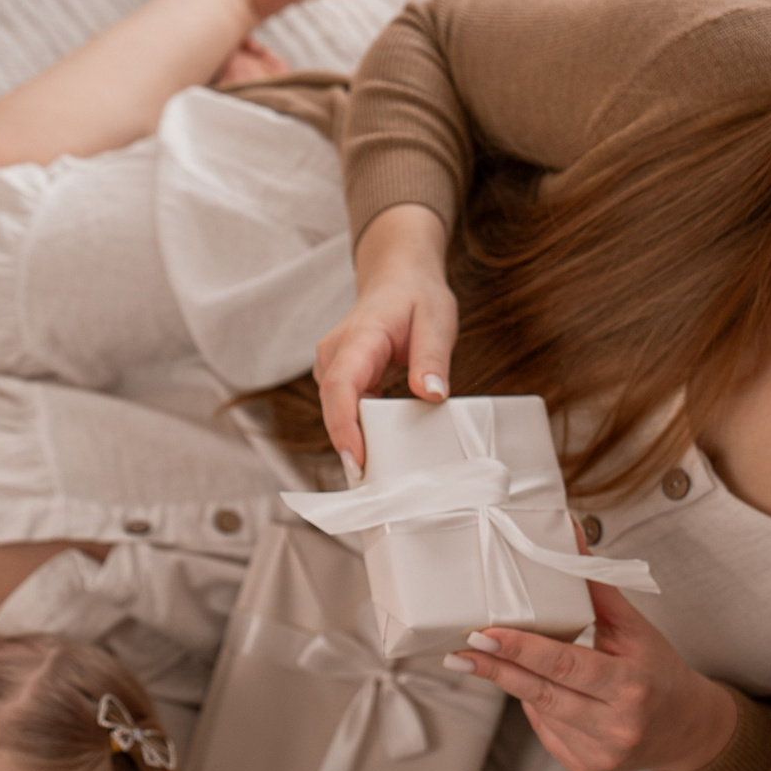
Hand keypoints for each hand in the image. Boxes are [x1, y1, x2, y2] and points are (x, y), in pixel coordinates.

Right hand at [316, 204, 455, 468]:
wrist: (398, 278)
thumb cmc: (417, 297)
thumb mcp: (437, 320)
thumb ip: (432, 357)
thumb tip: (431, 394)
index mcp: (359, 338)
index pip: (341, 385)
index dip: (344, 426)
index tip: (357, 460)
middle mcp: (335, 355)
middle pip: (335, 408)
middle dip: (352, 448)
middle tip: (377, 492)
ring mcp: (333, 368)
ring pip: (338, 414)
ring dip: (356, 444)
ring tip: (381, 481)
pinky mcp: (340, 380)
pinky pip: (345, 412)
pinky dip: (360, 434)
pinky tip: (381, 457)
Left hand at [446, 584, 736, 770]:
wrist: (686, 728)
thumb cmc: (658, 670)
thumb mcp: (634, 628)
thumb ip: (596, 587)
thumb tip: (571, 536)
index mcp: (631, 685)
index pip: (567, 666)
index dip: (523, 650)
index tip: (486, 634)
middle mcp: (616, 726)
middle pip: (542, 693)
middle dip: (497, 669)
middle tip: (461, 652)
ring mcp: (600, 754)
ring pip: (539, 712)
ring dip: (519, 684)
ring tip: (509, 662)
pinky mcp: (586, 769)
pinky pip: (545, 732)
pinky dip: (538, 708)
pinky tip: (545, 692)